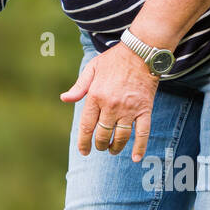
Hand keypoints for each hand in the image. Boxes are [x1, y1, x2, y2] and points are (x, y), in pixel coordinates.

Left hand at [61, 42, 158, 160]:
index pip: (86, 127)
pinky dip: (140, 147)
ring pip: (120, 137)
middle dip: (99, 145)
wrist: (142, 51)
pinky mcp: (145, 109)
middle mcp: (111, 105)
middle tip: (100, 147)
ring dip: (115, 147)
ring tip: (112, 150)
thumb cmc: (115, 60)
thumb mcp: (92, 69)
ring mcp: (129, 109)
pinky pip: (143, 133)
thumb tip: (64, 99)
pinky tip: (136, 159)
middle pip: (102, 134)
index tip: (83, 151)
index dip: (84, 142)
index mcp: (96, 97)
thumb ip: (79, 87)